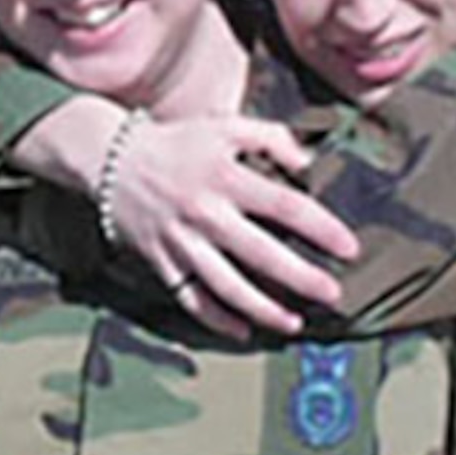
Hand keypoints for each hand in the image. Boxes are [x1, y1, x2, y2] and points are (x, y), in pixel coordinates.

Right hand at [108, 115, 360, 339]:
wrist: (108, 157)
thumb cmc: (173, 142)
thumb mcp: (223, 126)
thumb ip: (270, 136)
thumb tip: (307, 163)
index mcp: (225, 177)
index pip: (285, 206)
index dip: (321, 228)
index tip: (348, 247)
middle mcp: (205, 212)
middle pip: (261, 254)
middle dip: (302, 278)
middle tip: (332, 294)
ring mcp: (181, 240)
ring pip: (225, 285)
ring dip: (262, 309)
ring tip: (292, 322)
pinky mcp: (160, 259)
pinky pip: (189, 296)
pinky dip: (215, 318)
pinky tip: (242, 329)